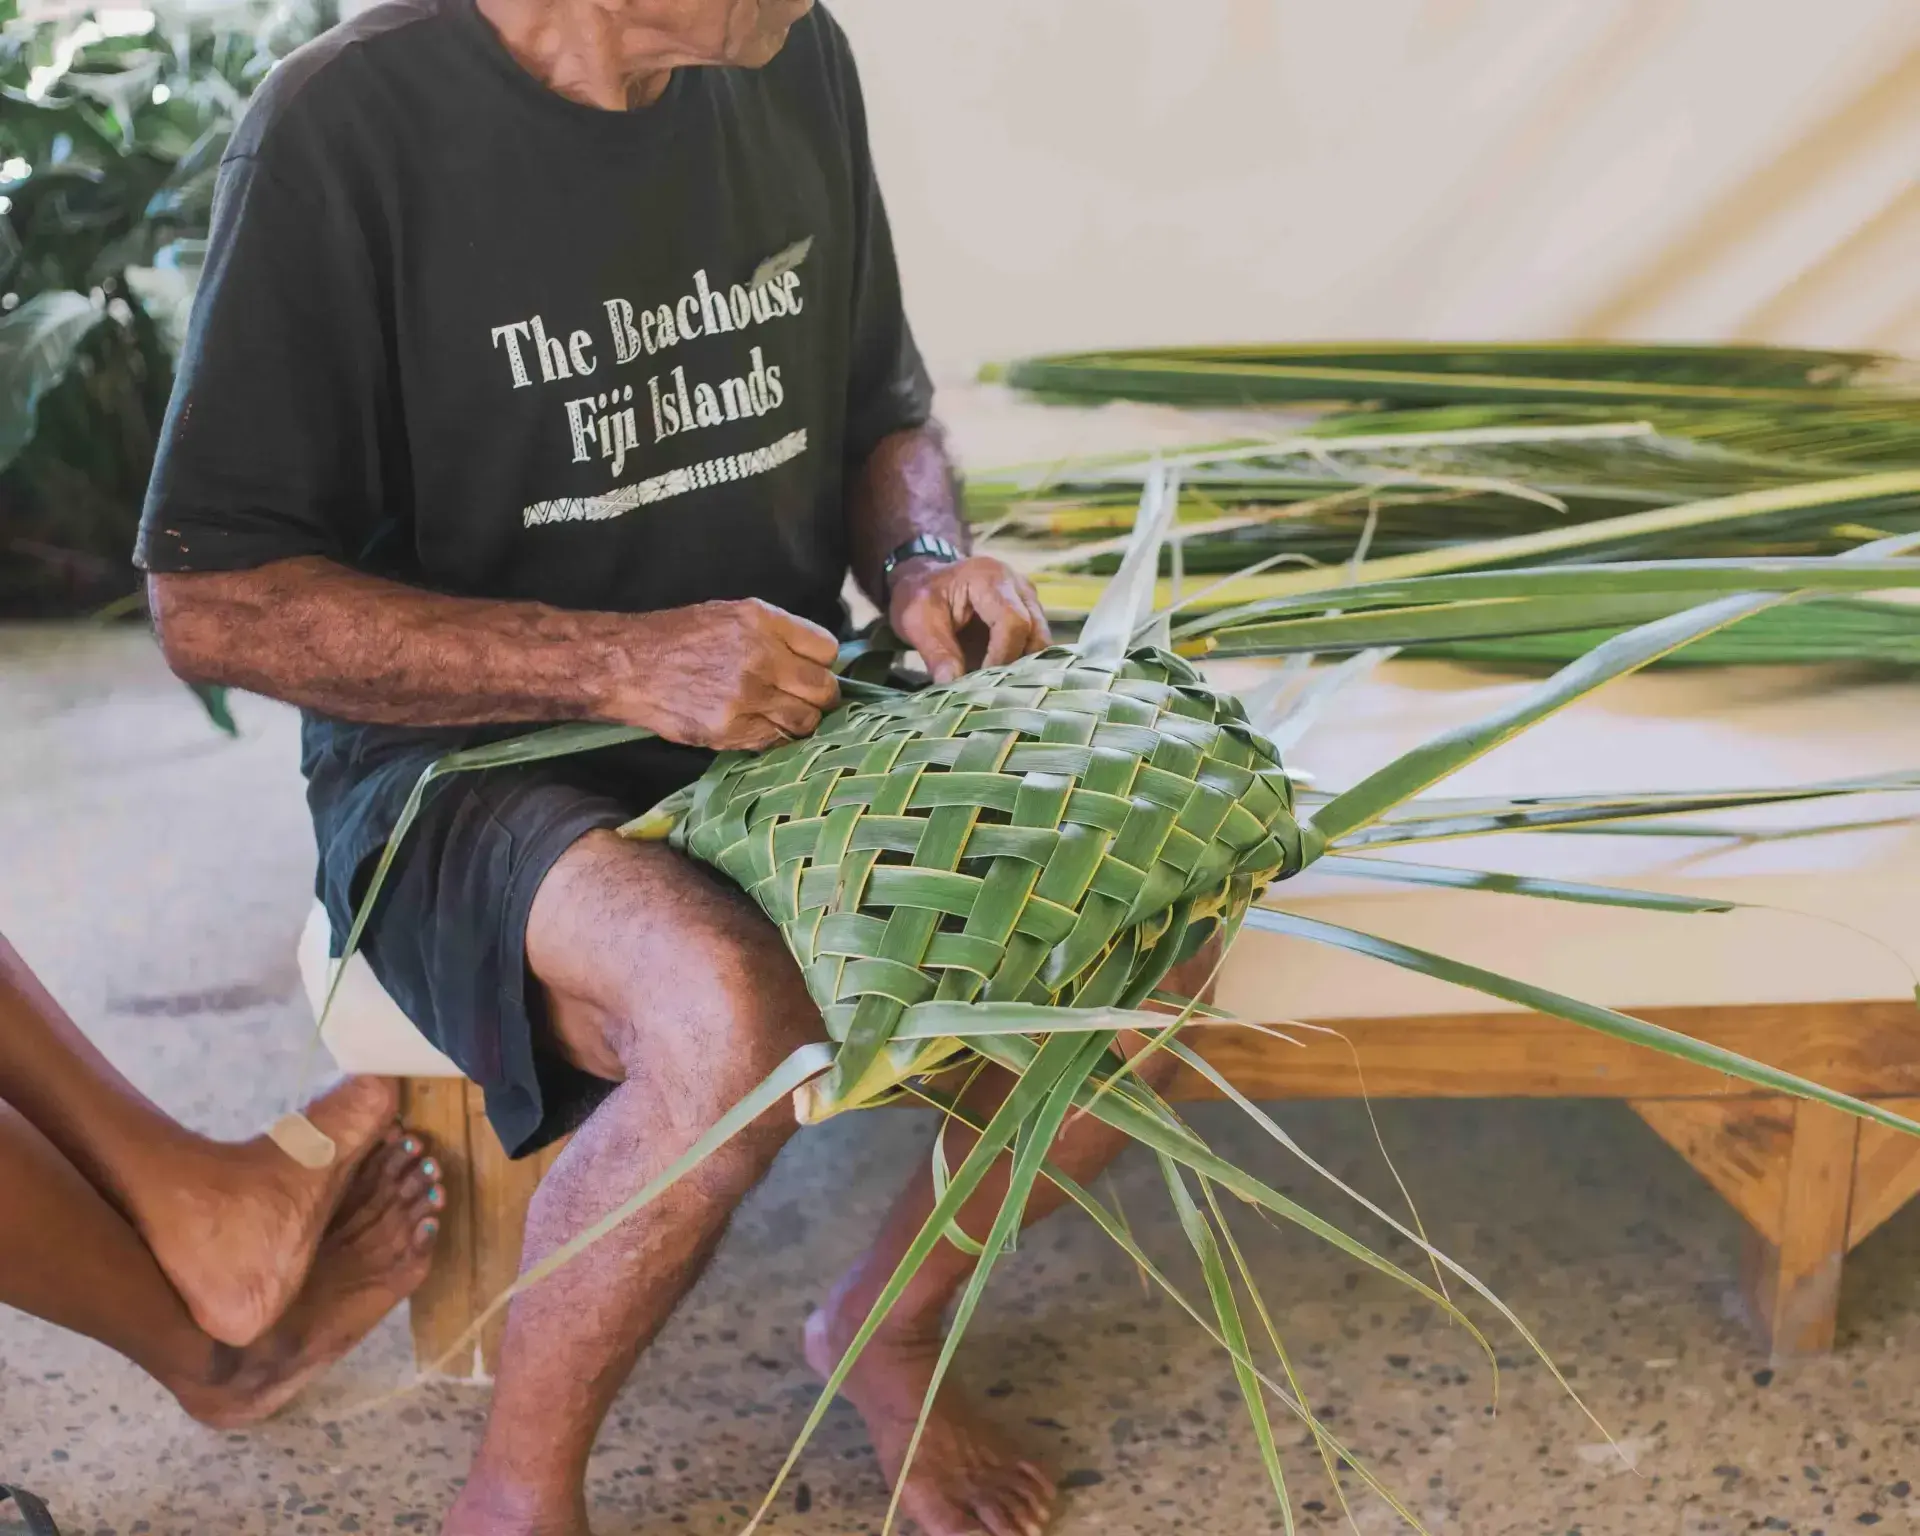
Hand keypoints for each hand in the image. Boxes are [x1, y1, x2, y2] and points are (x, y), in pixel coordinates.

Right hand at [608, 598, 839, 749]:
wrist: (630, 666)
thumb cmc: (681, 638)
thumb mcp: (732, 615)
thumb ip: (777, 633)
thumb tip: (818, 662)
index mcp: (761, 621)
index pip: (826, 650)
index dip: (821, 663)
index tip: (810, 670)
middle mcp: (759, 656)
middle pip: (824, 690)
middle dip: (819, 697)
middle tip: (803, 699)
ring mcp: (746, 696)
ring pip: (805, 721)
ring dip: (799, 721)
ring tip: (777, 714)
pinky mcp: (730, 729)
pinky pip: (774, 741)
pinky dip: (772, 736)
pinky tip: (756, 724)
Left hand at [888, 555, 1050, 684]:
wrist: (925, 581)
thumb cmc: (920, 596)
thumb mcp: (916, 621)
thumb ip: (937, 653)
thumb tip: (953, 685)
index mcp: (989, 578)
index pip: (1013, 622)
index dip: (1002, 657)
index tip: (980, 683)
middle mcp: (1017, 585)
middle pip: (1036, 633)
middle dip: (1015, 666)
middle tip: (989, 689)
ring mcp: (1028, 599)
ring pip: (1041, 642)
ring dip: (1021, 667)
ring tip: (993, 685)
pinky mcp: (1030, 614)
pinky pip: (1036, 644)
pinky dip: (1021, 664)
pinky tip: (998, 678)